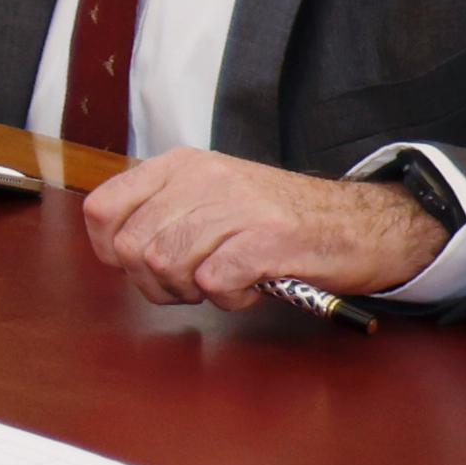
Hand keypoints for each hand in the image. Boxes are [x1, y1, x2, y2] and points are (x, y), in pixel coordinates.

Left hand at [79, 152, 448, 308]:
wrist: (363, 222)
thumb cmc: (280, 220)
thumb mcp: (210, 198)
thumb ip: (162, 215)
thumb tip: (115, 251)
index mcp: (180, 166)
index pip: (102, 209)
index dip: (112, 251)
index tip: (141, 267)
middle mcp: (202, 178)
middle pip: (131, 248)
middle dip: (155, 282)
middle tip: (194, 284)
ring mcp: (236, 206)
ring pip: (165, 264)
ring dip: (192, 292)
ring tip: (225, 283)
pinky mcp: (268, 239)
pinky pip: (214, 282)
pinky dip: (229, 298)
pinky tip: (253, 286)